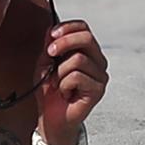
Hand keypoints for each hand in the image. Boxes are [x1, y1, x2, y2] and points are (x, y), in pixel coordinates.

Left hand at [36, 19, 107, 144]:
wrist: (51, 117)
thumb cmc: (50, 91)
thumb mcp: (44, 65)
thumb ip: (49, 47)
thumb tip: (51, 30)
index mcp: (86, 51)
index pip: (84, 28)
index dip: (67, 27)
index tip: (51, 34)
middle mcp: (97, 61)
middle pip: (86, 38)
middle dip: (64, 43)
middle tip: (49, 54)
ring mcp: (100, 75)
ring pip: (78, 59)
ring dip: (59, 72)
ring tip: (59, 84)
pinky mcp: (98, 89)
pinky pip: (76, 76)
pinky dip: (64, 84)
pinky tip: (65, 93)